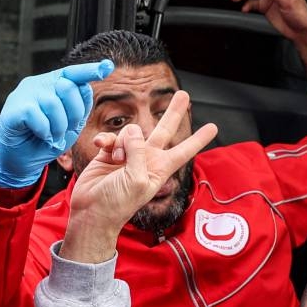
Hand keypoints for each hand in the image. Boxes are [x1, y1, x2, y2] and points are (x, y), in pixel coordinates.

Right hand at [0, 60, 114, 188]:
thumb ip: (80, 108)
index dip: (90, 70)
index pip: (74, 72)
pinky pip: (37, 116)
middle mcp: (39, 84)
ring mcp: (24, 94)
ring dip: (58, 127)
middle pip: (68, 87)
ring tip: (53, 136)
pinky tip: (41, 136)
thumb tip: (86, 87)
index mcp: (54, 85)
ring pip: (53, 103)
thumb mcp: (71, 125)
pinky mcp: (13, 108)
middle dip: (74, 114)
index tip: (107, 67)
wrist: (23, 160)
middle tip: (65, 129)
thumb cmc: (47, 140)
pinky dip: (44, 131)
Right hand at [61, 91, 216, 262]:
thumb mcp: (136, 180)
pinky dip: (106, 139)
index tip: (214, 127)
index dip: (198, 139)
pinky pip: (111, 136)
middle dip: (174, 112)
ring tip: (116, 159)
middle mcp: (146, 158)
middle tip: (183, 95)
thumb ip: (138, 153)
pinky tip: (101, 146)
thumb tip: (133, 131)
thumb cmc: (118, 204)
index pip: (184, 150)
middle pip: (164, 130)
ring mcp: (128, 154)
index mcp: (160, 168)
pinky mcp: (109, 152)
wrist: (93, 211)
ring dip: (122, 141)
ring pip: (131, 131)